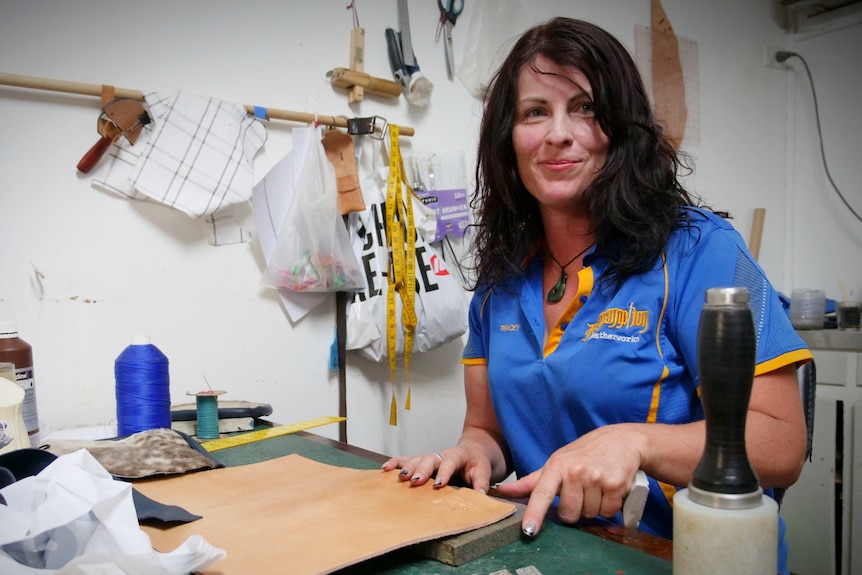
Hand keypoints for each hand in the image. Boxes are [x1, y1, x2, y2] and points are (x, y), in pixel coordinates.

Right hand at [381, 444, 494, 493]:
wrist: (473, 452)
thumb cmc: (477, 463)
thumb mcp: (484, 471)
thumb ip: (481, 482)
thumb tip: (481, 495)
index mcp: (458, 456)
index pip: (450, 462)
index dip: (444, 472)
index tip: (439, 484)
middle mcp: (441, 455)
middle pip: (429, 459)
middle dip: (421, 470)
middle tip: (414, 481)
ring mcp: (430, 458)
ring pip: (417, 459)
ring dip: (407, 467)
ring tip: (398, 477)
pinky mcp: (422, 462)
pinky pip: (407, 460)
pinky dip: (396, 463)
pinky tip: (385, 469)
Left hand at [493, 424, 644, 535]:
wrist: (622, 441)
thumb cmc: (584, 453)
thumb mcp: (557, 461)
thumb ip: (531, 481)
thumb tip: (503, 490)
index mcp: (557, 466)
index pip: (542, 493)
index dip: (535, 514)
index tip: (528, 530)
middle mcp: (575, 472)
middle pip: (568, 514)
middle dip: (574, 509)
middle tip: (580, 492)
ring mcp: (596, 478)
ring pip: (589, 515)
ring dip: (592, 507)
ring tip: (595, 487)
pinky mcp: (615, 486)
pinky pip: (607, 512)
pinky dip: (608, 506)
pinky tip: (608, 490)